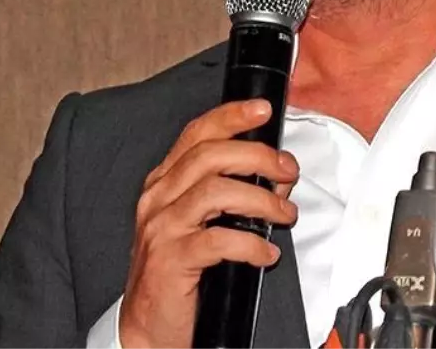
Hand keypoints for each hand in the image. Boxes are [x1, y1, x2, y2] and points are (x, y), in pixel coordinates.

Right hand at [118, 99, 299, 348]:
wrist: (149, 326)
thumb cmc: (179, 271)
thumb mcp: (199, 221)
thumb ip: (230, 191)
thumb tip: (276, 174)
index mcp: (164, 183)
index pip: (197, 134)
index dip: (231, 116)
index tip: (263, 110)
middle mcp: (158, 199)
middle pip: (210, 156)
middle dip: (257, 157)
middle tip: (287, 171)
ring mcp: (161, 229)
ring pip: (215, 192)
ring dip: (261, 199)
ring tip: (283, 214)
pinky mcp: (171, 261)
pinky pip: (218, 241)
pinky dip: (251, 244)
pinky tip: (266, 253)